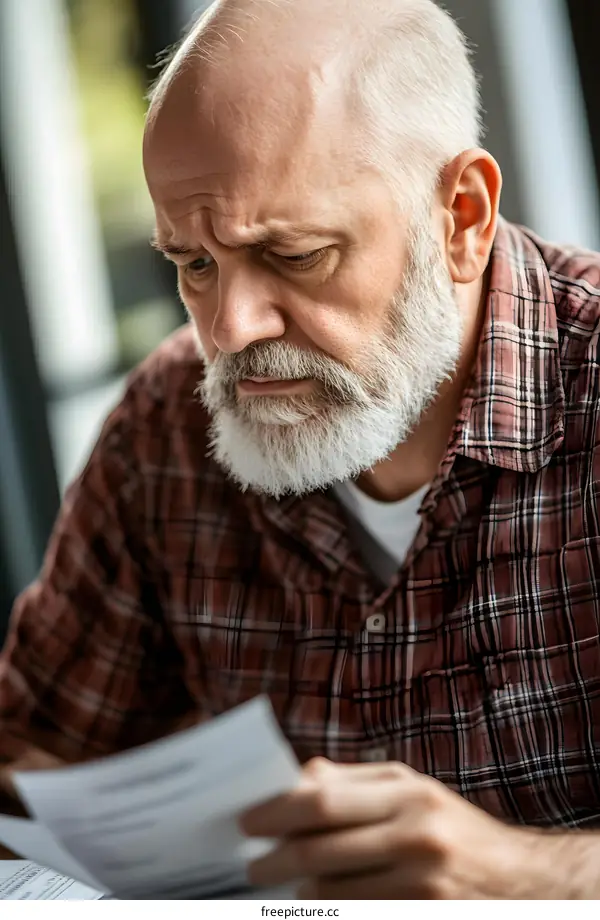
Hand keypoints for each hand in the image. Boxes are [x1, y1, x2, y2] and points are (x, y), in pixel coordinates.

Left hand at [240, 758, 554, 898]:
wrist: (522, 880)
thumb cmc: (453, 827)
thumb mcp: (411, 789)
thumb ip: (353, 783)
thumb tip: (294, 780)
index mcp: (408, 792)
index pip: (322, 800)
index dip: (276, 813)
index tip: (248, 821)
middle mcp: (416, 834)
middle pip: (320, 850)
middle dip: (275, 860)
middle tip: (252, 866)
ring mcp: (422, 884)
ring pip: (331, 893)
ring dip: (297, 892)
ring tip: (285, 886)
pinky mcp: (424, 916)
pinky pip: (356, 913)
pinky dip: (329, 908)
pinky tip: (318, 901)